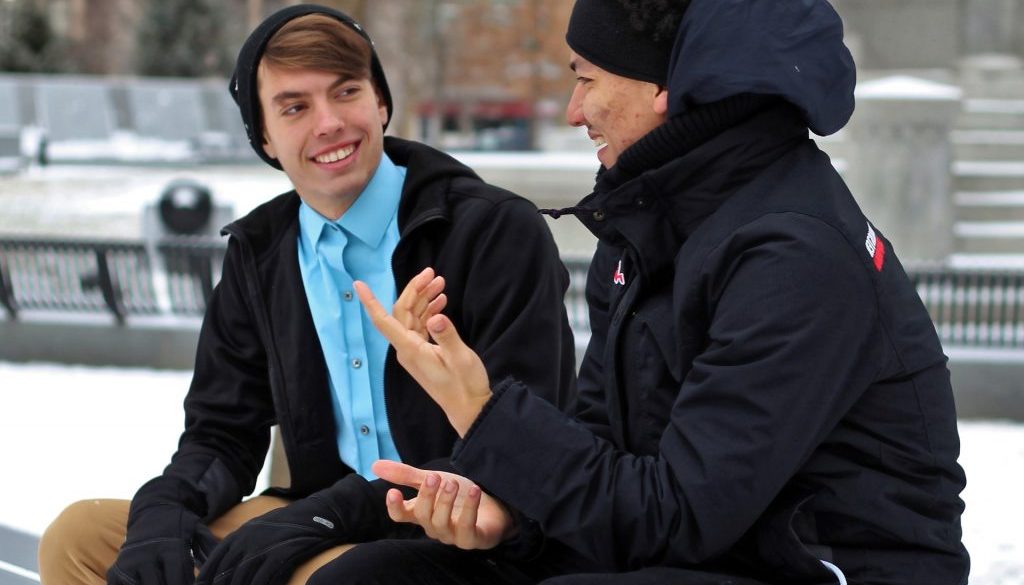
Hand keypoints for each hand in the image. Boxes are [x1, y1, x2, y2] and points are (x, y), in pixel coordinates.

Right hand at [107, 502, 216, 584]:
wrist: (152, 510)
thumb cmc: (179, 525)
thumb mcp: (197, 530)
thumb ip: (209, 548)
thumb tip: (222, 566)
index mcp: (169, 547)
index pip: (178, 580)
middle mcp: (146, 556)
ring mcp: (128, 564)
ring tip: (167, 582)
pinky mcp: (115, 571)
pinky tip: (148, 584)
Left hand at [195, 495, 344, 584]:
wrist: (320, 513)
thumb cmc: (291, 525)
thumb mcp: (261, 529)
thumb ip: (242, 545)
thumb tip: (226, 567)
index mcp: (239, 535)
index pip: (212, 564)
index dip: (206, 582)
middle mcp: (247, 540)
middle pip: (225, 575)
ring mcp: (264, 547)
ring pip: (242, 580)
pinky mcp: (281, 554)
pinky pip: (263, 580)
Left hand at [356, 277, 490, 435]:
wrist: (470, 408)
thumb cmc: (465, 385)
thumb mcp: (460, 358)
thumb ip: (447, 336)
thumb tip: (436, 316)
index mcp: (410, 350)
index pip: (384, 321)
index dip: (370, 302)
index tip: (358, 284)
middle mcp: (407, 349)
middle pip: (402, 312)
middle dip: (415, 290)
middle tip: (433, 272)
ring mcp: (414, 351)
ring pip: (412, 317)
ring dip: (424, 298)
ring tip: (441, 282)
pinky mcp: (423, 353)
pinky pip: (420, 326)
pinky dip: (429, 310)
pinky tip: (440, 301)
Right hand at [372, 460, 515, 549]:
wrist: (494, 506)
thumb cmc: (458, 495)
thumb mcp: (432, 480)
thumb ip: (406, 475)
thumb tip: (374, 465)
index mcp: (421, 514)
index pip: (401, 516)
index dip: (395, 507)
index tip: (393, 491)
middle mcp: (434, 527)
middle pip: (422, 515)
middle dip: (427, 496)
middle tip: (435, 477)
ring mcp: (452, 536)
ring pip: (441, 523)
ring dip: (445, 501)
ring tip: (452, 483)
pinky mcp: (472, 539)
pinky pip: (467, 527)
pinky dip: (470, 508)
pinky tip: (474, 491)